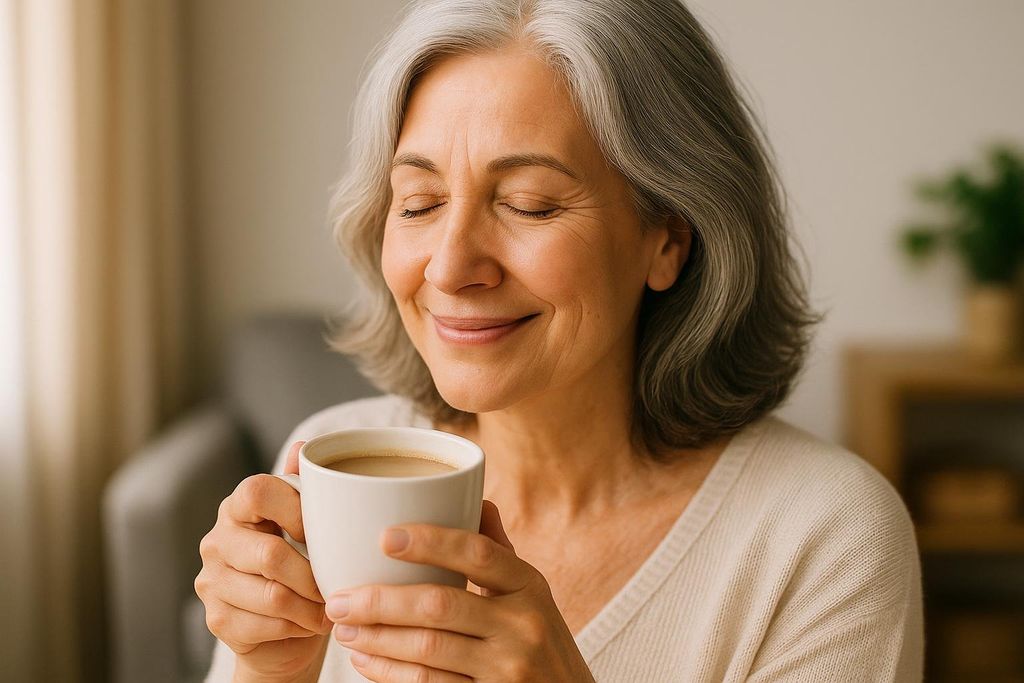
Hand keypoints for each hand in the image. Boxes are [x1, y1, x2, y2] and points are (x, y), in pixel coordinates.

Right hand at [195, 441, 332, 682]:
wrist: (285, 632)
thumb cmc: (302, 568)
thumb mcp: (307, 526)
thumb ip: (303, 488)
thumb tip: (304, 448)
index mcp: (237, 508)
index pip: (257, 492)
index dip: (295, 510)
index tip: (320, 533)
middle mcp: (217, 541)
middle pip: (270, 555)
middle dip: (313, 576)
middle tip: (337, 586)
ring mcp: (211, 582)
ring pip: (272, 596)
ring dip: (311, 607)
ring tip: (331, 607)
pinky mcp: (216, 620)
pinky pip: (266, 625)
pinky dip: (298, 627)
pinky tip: (309, 624)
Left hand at [326, 500, 595, 681]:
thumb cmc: (542, 644)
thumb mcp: (533, 595)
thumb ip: (500, 553)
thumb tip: (477, 498)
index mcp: (529, 585)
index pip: (478, 553)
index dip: (430, 542)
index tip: (384, 536)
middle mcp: (523, 624)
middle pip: (439, 605)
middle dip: (380, 601)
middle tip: (338, 597)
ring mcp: (508, 668)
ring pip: (427, 650)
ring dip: (376, 638)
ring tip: (343, 628)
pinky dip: (389, 674)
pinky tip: (365, 660)